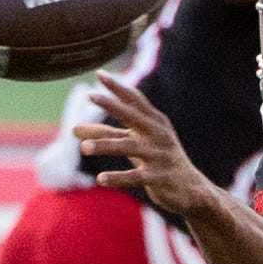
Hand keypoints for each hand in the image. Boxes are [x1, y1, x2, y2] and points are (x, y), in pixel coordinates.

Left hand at [74, 72, 226, 220]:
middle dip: (112, 104)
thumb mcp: (133, 144)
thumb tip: (72, 129)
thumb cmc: (157, 160)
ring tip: (83, 148)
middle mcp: (158, 133)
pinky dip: (118, 177)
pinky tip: (100, 179)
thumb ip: (105, 135)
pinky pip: (135, 176)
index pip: (134, 100)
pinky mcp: (158, 177)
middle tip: (90, 95)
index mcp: (154, 121)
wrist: (190, 189)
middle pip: (133, 115)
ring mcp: (159, 154)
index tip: (99, 73)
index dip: (117, 87)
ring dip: (105, 146)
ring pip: (129, 146)